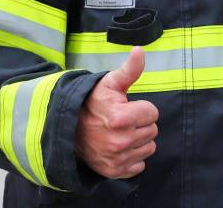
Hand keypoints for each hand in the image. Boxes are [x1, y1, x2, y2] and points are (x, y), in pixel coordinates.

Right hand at [75, 47, 158, 178]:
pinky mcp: (115, 171)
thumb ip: (129, 70)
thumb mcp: (110, 84)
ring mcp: (117, 159)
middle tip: (124, 121)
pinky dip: (133, 157)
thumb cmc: (93, 103)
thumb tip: (140, 50)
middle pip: (152, 131)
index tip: (128, 108)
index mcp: (121, 118)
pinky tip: (121, 148)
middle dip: (141, 124)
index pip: (153, 113)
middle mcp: (120, 141)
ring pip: (149, 148)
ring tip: (122, 133)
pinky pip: (140, 165)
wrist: (70, 129)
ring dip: (139, 140)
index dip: (142, 108)